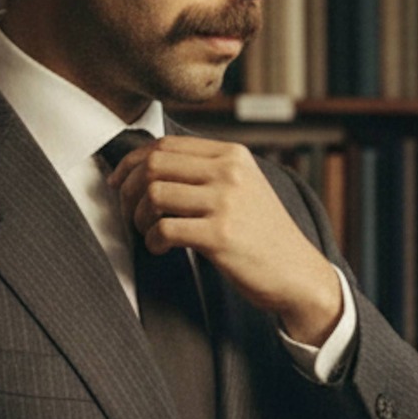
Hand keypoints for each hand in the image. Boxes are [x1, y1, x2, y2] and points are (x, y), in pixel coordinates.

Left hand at [107, 136, 342, 345]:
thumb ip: (206, 171)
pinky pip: (164, 229)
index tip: (119, 181)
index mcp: (232, 154)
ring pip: (154, 195)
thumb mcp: (243, 187)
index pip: (165, 145)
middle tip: (128, 211)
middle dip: (129, 190)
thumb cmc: (262, 234)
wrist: (298, 273)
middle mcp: (229, 172)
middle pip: (154, 165)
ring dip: (138, 217)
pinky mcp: (220, 236)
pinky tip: (160, 248)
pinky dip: (152, 241)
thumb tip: (147, 165)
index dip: (132, 161)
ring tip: (147, 232)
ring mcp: (226, 202)